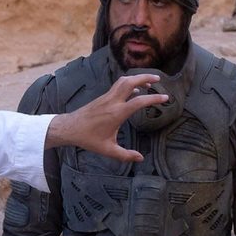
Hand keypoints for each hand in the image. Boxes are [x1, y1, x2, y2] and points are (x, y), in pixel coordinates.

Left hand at [44, 73, 166, 161]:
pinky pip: (117, 86)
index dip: (154, 98)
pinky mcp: (102, 97)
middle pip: (131, 81)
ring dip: (137, 78)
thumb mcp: (107, 149)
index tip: (166, 97)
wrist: (70, 128)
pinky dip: (128, 84)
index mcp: (117, 113)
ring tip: (149, 82)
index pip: (140, 101)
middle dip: (146, 77)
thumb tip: (140, 158)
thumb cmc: (88, 139)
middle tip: (159, 78)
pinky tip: (134, 91)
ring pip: (123, 81)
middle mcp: (112, 101)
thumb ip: (125, 155)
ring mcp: (106, 97)